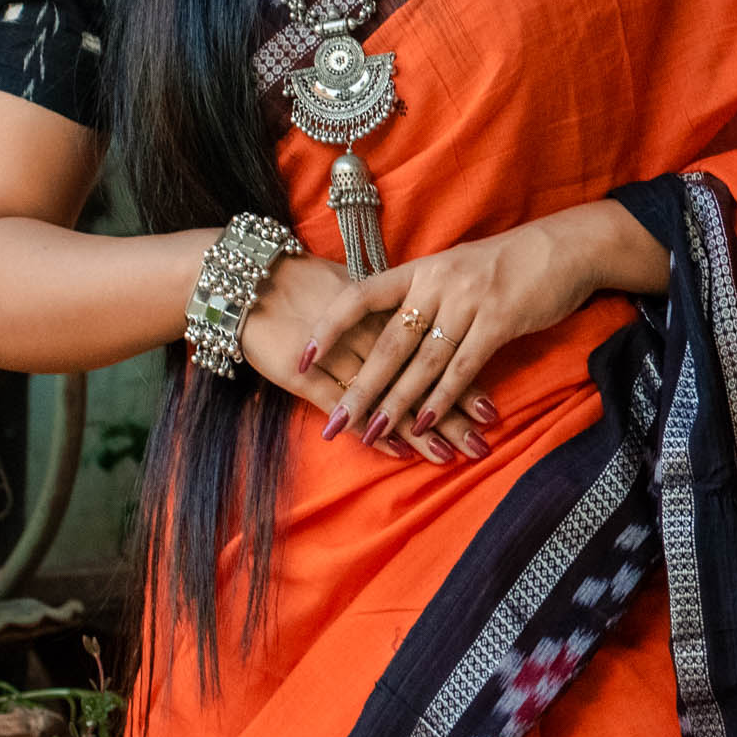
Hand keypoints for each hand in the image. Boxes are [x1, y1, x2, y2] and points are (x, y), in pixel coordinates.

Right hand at [243, 252, 497, 464]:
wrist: (246, 281)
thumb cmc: (302, 281)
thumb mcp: (353, 286)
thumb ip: (386, 305)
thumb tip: (421, 315)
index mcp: (385, 308)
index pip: (434, 350)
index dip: (463, 381)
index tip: (491, 410)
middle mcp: (368, 333)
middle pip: (419, 378)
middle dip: (453, 415)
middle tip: (483, 444)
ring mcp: (338, 356)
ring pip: (389, 397)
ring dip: (420, 428)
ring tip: (449, 456)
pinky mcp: (306, 376)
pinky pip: (347, 407)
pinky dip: (373, 429)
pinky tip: (398, 450)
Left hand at [302, 207, 639, 452]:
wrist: (565, 247)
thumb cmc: (508, 263)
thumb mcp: (456, 269)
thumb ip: (424, 296)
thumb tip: (389, 333)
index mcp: (419, 269)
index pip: (359, 297)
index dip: (328, 328)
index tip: (302, 359)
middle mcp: (436, 283)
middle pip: (386, 342)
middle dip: (358, 387)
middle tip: (332, 423)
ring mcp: (467, 302)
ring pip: (421, 361)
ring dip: (396, 402)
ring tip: (372, 432)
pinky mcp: (499, 321)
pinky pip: (462, 367)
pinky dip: (441, 399)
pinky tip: (424, 423)